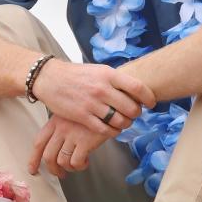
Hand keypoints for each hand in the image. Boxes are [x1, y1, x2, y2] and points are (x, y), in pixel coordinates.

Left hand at [28, 115, 113, 177]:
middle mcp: (61, 129)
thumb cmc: (91, 111)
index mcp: (54, 122)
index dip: (34, 159)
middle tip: (59, 174)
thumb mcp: (71, 114)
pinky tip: (86, 161)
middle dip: (53, 169)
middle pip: (48, 156)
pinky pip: (76, 162)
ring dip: (69, 168)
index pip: (39, 143)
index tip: (33, 170)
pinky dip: (80, 166)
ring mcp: (72, 135)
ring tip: (77, 165)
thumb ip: (61, 128)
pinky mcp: (85, 141)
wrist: (108, 107)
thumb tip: (56, 148)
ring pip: (62, 161)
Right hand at [32, 59, 155, 135]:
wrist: (50, 79)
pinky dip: (112, 131)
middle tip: (133, 114)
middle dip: (136, 114)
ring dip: (125, 124)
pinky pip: (105, 129)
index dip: (148, 98)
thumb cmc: (76, 75)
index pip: (137, 88)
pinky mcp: (83, 116)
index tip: (151, 103)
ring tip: (122, 122)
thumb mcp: (98, 70)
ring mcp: (92, 104)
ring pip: (120, 121)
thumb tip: (136, 90)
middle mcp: (102, 89)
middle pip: (131, 108)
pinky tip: (111, 128)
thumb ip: (115, 79)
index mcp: (108, 74)